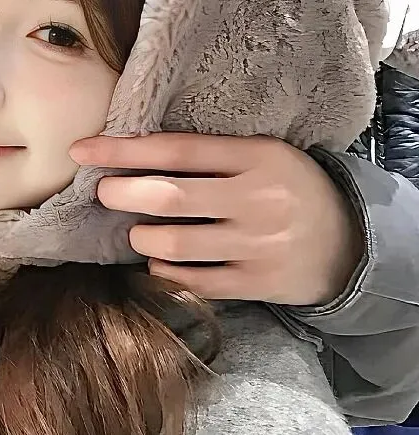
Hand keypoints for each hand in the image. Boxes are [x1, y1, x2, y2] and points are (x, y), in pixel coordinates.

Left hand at [70, 133, 363, 306]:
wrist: (353, 243)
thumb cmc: (288, 189)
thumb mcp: (261, 156)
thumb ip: (207, 155)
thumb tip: (129, 155)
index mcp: (256, 158)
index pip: (175, 150)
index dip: (121, 150)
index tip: (81, 150)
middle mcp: (257, 201)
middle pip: (167, 197)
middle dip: (121, 194)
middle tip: (106, 193)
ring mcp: (257, 247)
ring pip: (173, 244)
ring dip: (141, 237)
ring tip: (139, 231)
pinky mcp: (256, 285)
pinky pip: (191, 281)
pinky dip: (163, 270)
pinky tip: (160, 260)